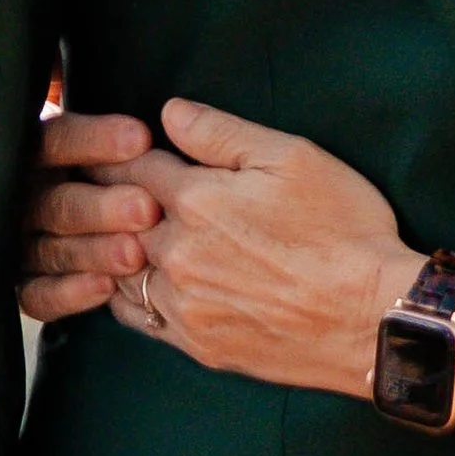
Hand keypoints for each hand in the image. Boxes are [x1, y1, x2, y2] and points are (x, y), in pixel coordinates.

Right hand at [19, 109, 161, 322]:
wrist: (135, 254)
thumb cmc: (150, 188)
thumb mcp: (148, 150)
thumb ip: (158, 128)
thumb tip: (176, 111)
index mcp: (44, 152)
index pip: (59, 140)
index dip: (94, 140)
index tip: (140, 139)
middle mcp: (26, 196)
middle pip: (56, 201)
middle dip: (101, 206)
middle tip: (145, 210)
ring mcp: (23, 243)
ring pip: (50, 248)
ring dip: (92, 251)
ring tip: (135, 255)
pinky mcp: (28, 287)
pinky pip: (37, 295)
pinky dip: (67, 293)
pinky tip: (105, 289)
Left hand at [29, 98, 415, 390]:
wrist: (372, 317)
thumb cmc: (344, 229)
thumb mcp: (294, 159)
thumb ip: (223, 133)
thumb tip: (170, 112)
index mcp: (197, 199)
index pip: (129, 167)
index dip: (114, 153)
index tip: (99, 147)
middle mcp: (177, 252)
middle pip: (114, 218)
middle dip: (101, 199)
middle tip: (82, 187)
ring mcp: (183, 303)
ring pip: (117, 271)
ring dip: (109, 250)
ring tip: (104, 234)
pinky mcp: (196, 343)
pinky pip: (136, 318)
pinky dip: (126, 295)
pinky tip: (134, 282)